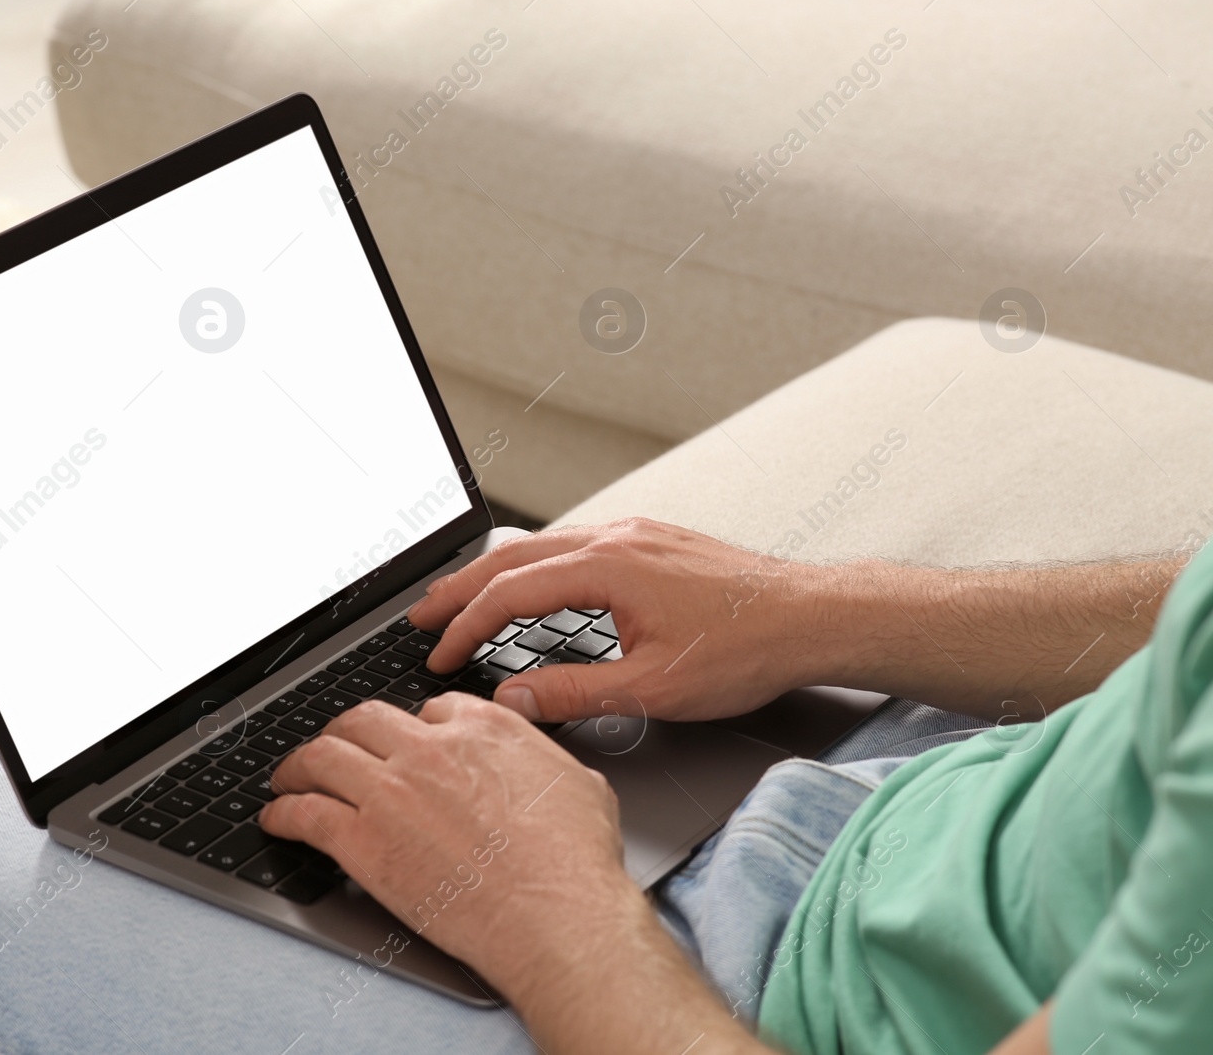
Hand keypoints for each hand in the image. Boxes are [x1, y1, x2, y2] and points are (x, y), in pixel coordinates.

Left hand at [258, 695, 635, 993]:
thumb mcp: (577, 781)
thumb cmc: (575, 862)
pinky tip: (277, 819)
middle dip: (341, 733)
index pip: (426, 710)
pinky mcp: (364, 841)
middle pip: (362, 721)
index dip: (407, 729)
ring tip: (288, 777)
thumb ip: (539, 756)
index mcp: (481, 728)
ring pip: (322, 756)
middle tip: (332, 749)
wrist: (556, 915)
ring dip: (297, 765)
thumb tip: (529, 752)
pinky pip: (306, 814)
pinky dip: (283, 813)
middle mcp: (429, 749)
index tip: (398, 745)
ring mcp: (391, 792)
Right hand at [408, 518, 823, 723]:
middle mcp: (616, 538)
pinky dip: (535, 565)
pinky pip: (574, 543)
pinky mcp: (652, 541)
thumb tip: (513, 699)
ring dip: (496, 574)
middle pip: (513, 556)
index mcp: (607, 567)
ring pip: (543, 544)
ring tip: (464, 599)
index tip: (441, 656)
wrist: (812, 616)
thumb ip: (573, 693)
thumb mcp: (655, 688)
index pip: (510, 593)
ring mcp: (635, 534)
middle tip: (421, 615)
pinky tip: (534, 585)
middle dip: (460, 588)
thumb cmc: (747, 648)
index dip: (465, 628)